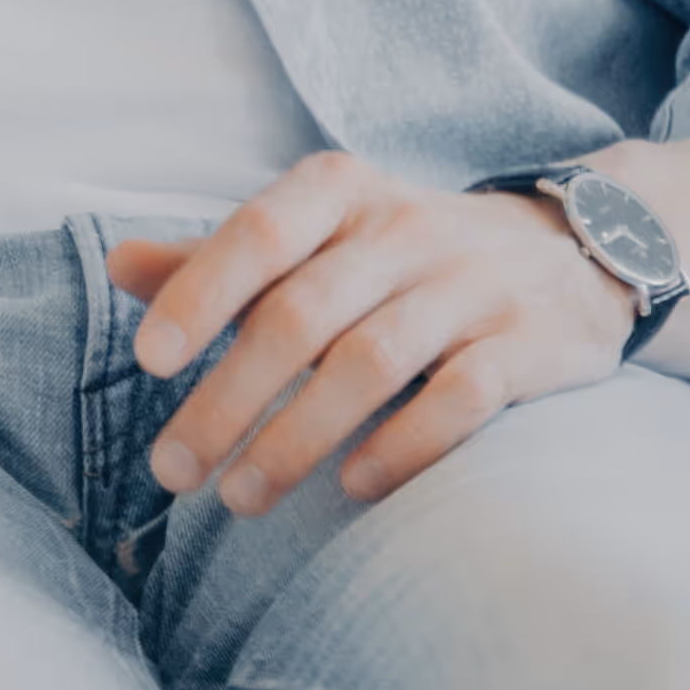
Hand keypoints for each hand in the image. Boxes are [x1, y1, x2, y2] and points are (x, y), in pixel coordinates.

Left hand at [104, 151, 637, 515]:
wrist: (569, 253)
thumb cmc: (404, 255)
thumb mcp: (318, 235)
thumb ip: (223, 257)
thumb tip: (119, 265)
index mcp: (340, 190)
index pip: (257, 235)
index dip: (200, 294)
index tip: (147, 361)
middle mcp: (404, 228)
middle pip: (301, 315)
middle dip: (228, 397)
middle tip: (173, 469)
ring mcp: (473, 284)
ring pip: (371, 363)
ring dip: (297, 437)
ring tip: (240, 498)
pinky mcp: (530, 343)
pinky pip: (462, 398)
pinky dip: (403, 444)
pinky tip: (351, 488)